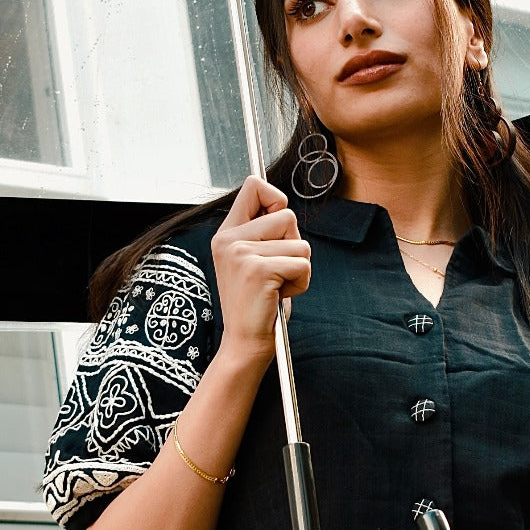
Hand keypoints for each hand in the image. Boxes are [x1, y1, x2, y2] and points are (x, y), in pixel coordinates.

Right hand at [211, 176, 311, 364]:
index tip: (278, 226)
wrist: (244, 342)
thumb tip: (281, 202)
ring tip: (277, 285)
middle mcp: (229, 239)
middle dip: (293, 244)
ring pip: (299, 242)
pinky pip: (302, 263)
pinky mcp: (258, 269)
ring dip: (299, 267)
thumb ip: (261, 232)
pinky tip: (279, 294)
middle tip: (276, 271)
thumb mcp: (251, 260)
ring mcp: (241, 253)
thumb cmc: (256, 304)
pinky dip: (301, 283)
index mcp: (226, 234)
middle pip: (286, 214)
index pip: (253, 186)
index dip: (275, 198)